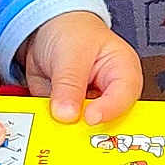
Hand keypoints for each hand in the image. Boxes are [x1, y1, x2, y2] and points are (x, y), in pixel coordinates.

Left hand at [14, 12, 142, 124]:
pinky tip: (41, 129)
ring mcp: (88, 107)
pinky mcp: (69, 115)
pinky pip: (62, 129)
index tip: (89, 118)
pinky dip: (51, 130)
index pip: (124, 96)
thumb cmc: (71, 32)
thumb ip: (68, 83)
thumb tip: (66, 114)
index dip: (108, 109)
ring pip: (83, 130)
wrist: (45, 31)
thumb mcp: (70, 52)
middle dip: (88, 130)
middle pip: (108, 121)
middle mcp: (110, 95)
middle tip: (72, 134)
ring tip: (54, 133)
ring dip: (66, 133)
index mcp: (123, 73)